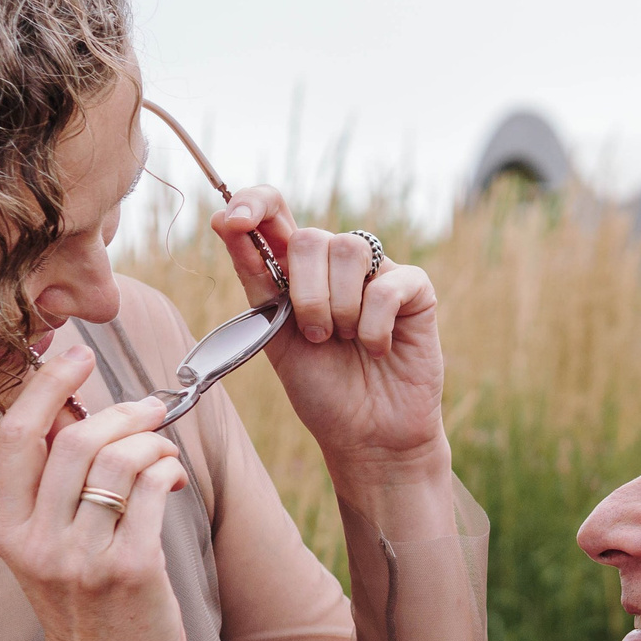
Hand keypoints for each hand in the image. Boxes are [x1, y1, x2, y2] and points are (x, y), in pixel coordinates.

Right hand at [0, 346, 189, 640]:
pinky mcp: (130, 568)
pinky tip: (172, 477)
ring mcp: (83, 557)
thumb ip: (50, 491)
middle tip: (148, 408)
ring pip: (117, 458)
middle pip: (73, 439)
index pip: (14, 437)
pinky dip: (167, 469)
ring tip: (164, 446)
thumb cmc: (85, 612)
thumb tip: (73, 412)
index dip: (46, 386)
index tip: (77, 355)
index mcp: (10, 530)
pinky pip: (151, 489)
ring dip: (151, 439)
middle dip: (120, 410)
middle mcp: (38, 541)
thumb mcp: (46, 552)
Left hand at [214, 189, 448, 484]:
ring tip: (345, 342)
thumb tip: (225, 220)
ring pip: (349, 249)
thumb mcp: (273, 335)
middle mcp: (334, 265)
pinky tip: (378, 350)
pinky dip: (375, 325)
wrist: (367, 437)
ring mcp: (376, 274)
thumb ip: (256, 279)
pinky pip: (388, 283)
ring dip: (339, 309)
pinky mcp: (414, 290)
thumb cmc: (321, 390)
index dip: (253, 203)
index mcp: (295, 271)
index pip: (273, 212)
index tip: (232, 221)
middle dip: (305, 293)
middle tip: (315, 337)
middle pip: (311, 237)